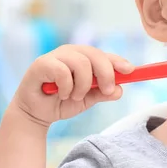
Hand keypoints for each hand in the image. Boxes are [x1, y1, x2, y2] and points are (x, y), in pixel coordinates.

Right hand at [10, 44, 134, 126]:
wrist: (36, 114)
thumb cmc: (63, 102)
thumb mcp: (88, 99)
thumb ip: (103, 93)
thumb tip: (120, 90)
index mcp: (84, 58)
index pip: (105, 55)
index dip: (118, 61)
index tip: (130, 71)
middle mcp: (71, 52)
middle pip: (96, 55)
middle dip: (106, 74)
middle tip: (106, 90)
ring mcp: (56, 56)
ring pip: (82, 63)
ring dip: (83, 85)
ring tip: (76, 96)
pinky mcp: (41, 64)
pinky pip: (63, 71)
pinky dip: (67, 86)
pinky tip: (62, 94)